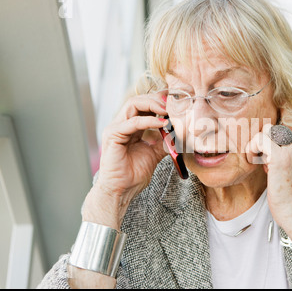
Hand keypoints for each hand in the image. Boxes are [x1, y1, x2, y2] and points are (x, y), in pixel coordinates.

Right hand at [82, 92, 168, 227]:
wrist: (121, 191)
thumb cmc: (133, 175)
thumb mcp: (154, 154)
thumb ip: (163, 142)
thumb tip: (178, 134)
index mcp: (130, 127)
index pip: (144, 105)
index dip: (160, 102)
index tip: (177, 103)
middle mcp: (121, 124)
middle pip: (138, 100)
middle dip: (157, 99)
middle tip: (174, 103)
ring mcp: (115, 129)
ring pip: (133, 105)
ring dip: (153, 105)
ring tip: (168, 110)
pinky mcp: (113, 135)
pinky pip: (132, 122)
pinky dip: (149, 120)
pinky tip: (162, 123)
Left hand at [246, 123, 291, 228]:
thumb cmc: (290, 196)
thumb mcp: (290, 169)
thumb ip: (283, 154)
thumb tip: (264, 145)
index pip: (286, 125)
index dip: (272, 135)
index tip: (266, 153)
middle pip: (275, 126)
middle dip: (263, 140)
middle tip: (262, 159)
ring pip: (267, 129)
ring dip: (257, 144)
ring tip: (259, 161)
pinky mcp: (280, 158)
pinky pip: (260, 139)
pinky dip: (252, 149)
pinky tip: (254, 162)